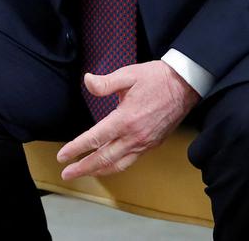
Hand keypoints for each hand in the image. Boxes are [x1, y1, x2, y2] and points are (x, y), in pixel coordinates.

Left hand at [57, 60, 199, 179]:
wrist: (185, 85)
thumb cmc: (156, 78)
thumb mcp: (128, 75)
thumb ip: (105, 82)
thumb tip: (87, 81)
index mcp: (125, 119)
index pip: (95, 139)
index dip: (76, 148)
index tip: (62, 156)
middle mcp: (135, 136)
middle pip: (104, 158)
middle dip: (84, 167)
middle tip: (67, 174)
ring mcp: (145, 142)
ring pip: (118, 164)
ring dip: (99, 171)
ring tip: (83, 173)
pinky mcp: (152, 144)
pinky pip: (131, 161)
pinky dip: (115, 167)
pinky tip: (107, 165)